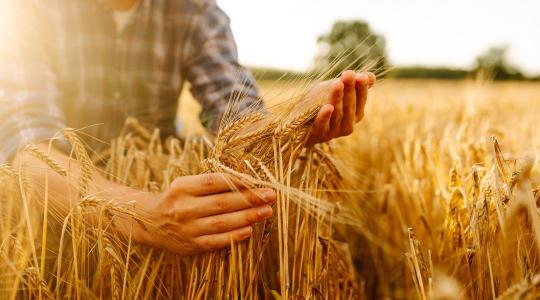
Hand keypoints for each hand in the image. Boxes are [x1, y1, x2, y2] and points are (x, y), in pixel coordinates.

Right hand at [133, 173, 275, 254]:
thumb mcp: (186, 184)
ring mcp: (187, 228)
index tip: (259, 181)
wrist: (149, 222)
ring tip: (267, 211)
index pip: (214, 182)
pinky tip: (250, 230)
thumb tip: (246, 181)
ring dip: (248, 217)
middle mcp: (183, 208)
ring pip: (222, 223)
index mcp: (182, 187)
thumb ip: (211, 182)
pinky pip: (216, 241)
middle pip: (222, 202)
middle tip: (270, 196)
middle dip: (250, 199)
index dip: (238, 182)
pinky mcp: (190, 245)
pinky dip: (234, 236)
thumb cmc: (176, 198)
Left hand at [306, 71, 375, 144]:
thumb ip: (351, 84)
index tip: (360, 76)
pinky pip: (323, 125)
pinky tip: (327, 107)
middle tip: (349, 74)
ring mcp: (334, 131)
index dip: (361, 88)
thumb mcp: (334, 90)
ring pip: (337, 114)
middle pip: (350, 106)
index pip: (361, 100)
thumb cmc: (319, 104)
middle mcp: (348, 124)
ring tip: (337, 84)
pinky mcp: (319, 134)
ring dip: (337, 98)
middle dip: (350, 89)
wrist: (297, 124)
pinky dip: (325, 116)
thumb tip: (371, 76)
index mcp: (355, 114)